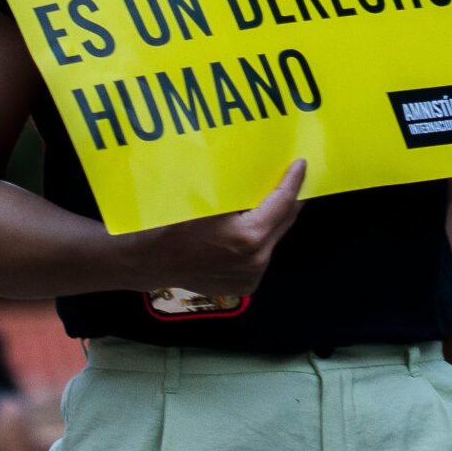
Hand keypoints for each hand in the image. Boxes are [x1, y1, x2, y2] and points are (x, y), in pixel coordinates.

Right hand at [120, 160, 305, 294]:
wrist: (150, 260)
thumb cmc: (174, 223)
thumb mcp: (209, 198)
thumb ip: (241, 189)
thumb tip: (263, 170)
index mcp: (249, 237)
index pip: (282, 203)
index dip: (293, 181)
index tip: (301, 164)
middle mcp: (256, 260)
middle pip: (284, 222)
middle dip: (289, 199)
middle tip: (292, 177)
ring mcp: (251, 277)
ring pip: (274, 239)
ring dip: (274, 219)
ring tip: (273, 198)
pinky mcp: (245, 286)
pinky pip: (261, 255)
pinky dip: (261, 239)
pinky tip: (254, 224)